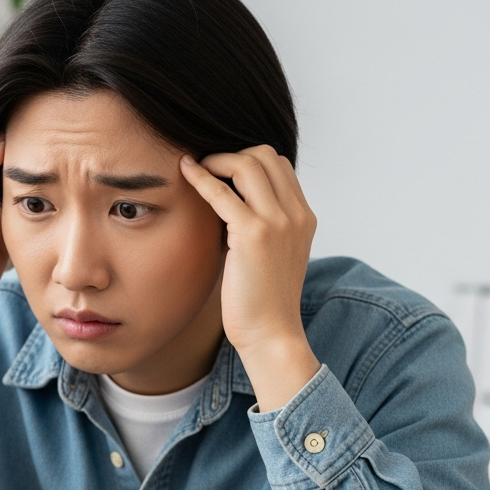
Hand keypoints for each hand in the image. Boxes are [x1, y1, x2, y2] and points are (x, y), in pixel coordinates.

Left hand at [180, 146, 319, 410]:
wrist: (271, 335)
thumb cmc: (263, 305)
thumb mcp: (271, 259)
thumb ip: (261, 231)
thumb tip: (229, 213)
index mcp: (304, 218)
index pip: (280, 166)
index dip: (248, 160)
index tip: (221, 169)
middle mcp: (296, 214)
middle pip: (266, 155)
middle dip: (232, 154)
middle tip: (206, 165)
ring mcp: (278, 222)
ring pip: (248, 164)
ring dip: (217, 160)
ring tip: (195, 168)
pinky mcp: (253, 235)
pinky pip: (223, 193)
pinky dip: (202, 178)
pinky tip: (185, 173)